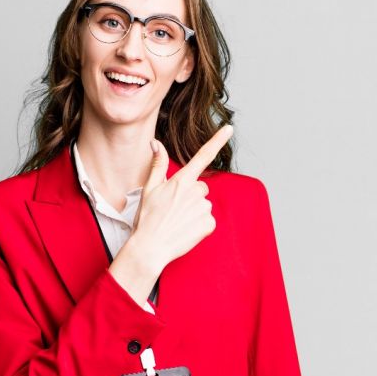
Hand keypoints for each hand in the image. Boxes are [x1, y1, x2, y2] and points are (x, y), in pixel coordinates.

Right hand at [130, 124, 234, 273]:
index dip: (217, 140)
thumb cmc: (147, 219)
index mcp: (181, 181)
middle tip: (173, 209)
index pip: (202, 155)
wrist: (150, 248)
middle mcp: (195, 192)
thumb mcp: (149, 189)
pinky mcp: (209, 224)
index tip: (229, 128)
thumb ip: (157, 164)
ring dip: (193, 211)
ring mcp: (204, 208)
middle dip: (190, 196)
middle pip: (200, 187)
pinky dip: (199, 225)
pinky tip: (185, 230)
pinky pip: (208, 220)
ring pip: (203, 204)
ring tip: (177, 221)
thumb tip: (155, 142)